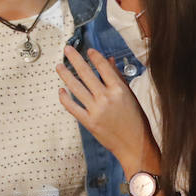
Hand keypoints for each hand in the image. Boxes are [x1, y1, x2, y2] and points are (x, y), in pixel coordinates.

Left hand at [57, 46, 152, 169]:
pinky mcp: (88, 122)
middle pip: (86, 73)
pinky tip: (61, 90)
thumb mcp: (131, 96)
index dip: (94, 57)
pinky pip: (72, 107)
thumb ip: (118, 78)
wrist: (135, 146)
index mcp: (119, 90)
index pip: (103, 67)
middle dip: (74, 59)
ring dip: (65, 75)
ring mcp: (96, 110)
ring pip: (75, 88)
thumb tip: (109, 61)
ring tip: (59, 66)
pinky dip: (64, 98)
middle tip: (67, 50)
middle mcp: (106, 98)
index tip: (88, 50)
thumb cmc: (136, 122)